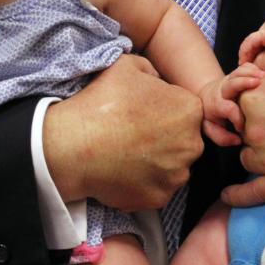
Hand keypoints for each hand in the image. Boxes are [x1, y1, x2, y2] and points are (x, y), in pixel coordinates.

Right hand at [43, 54, 204, 209]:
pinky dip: (145, 182)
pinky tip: (124, 170)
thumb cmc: (100, 103)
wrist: (73, 146)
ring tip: (128, 152)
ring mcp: (176, 175)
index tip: (144, 113)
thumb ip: (152, 70)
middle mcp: (192, 145)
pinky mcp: (160, 198)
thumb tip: (158, 80)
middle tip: (136, 134)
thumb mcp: (127, 65)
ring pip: (173, 166)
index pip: (186, 110)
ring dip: (157, 161)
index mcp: (189, 110)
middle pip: (184, 140)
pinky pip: (158, 188)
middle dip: (166, 137)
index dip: (165, 109)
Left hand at [199, 63, 264, 146]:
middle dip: (244, 82)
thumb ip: (221, 137)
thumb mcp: (211, 128)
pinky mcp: (237, 73)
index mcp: (216, 104)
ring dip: (252, 72)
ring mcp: (230, 79)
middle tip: (257, 83)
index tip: (242, 127)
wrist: (206, 96)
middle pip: (232, 83)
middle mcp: (223, 89)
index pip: (228, 108)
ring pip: (239, 71)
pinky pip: (246, 66)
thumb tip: (237, 140)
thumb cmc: (212, 115)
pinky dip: (256, 68)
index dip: (237, 117)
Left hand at [222, 44, 264, 206]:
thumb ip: (264, 58)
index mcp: (256, 98)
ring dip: (260, 152)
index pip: (239, 102)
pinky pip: (250, 194)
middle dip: (258, 126)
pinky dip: (236, 196)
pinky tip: (228, 195)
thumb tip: (244, 69)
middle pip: (244, 131)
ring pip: (249, 158)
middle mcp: (257, 130)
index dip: (257, 100)